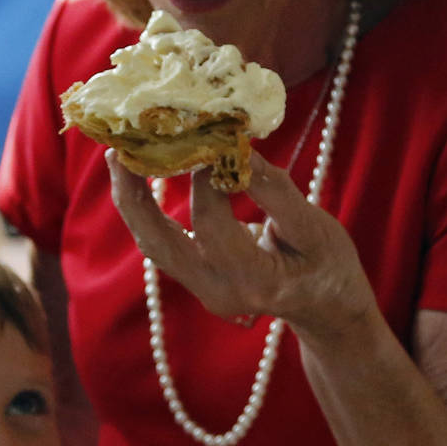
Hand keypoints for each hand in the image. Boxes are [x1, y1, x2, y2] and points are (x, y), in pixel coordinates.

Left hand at [107, 149, 376, 344]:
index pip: (212, 225)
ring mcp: (201, 290)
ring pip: (151, 244)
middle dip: (135, 194)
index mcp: (254, 282)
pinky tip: (136, 174)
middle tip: (119, 147)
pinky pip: (158, 242)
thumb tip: (239, 148)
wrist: (326, 308)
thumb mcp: (317, 230)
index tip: (203, 137)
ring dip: (131, 199)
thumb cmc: (328, 266)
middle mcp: (218, 292)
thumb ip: (277, 193)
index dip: (204, 180)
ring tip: (118, 155)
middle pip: (160, 243)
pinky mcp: (193, 279)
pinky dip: (144, 207)